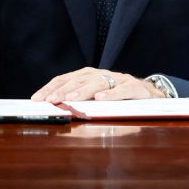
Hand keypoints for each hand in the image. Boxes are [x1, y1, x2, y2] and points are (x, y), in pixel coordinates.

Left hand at [31, 67, 163, 102]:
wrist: (151, 96)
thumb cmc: (118, 100)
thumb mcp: (97, 102)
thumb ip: (79, 105)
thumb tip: (55, 114)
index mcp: (90, 76)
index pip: (66, 78)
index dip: (51, 87)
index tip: (37, 99)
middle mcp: (102, 75)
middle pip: (79, 79)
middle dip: (63, 89)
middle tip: (50, 99)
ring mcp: (119, 79)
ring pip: (99, 82)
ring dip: (83, 90)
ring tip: (71, 98)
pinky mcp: (135, 87)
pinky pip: (123, 89)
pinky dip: (112, 93)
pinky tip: (101, 98)